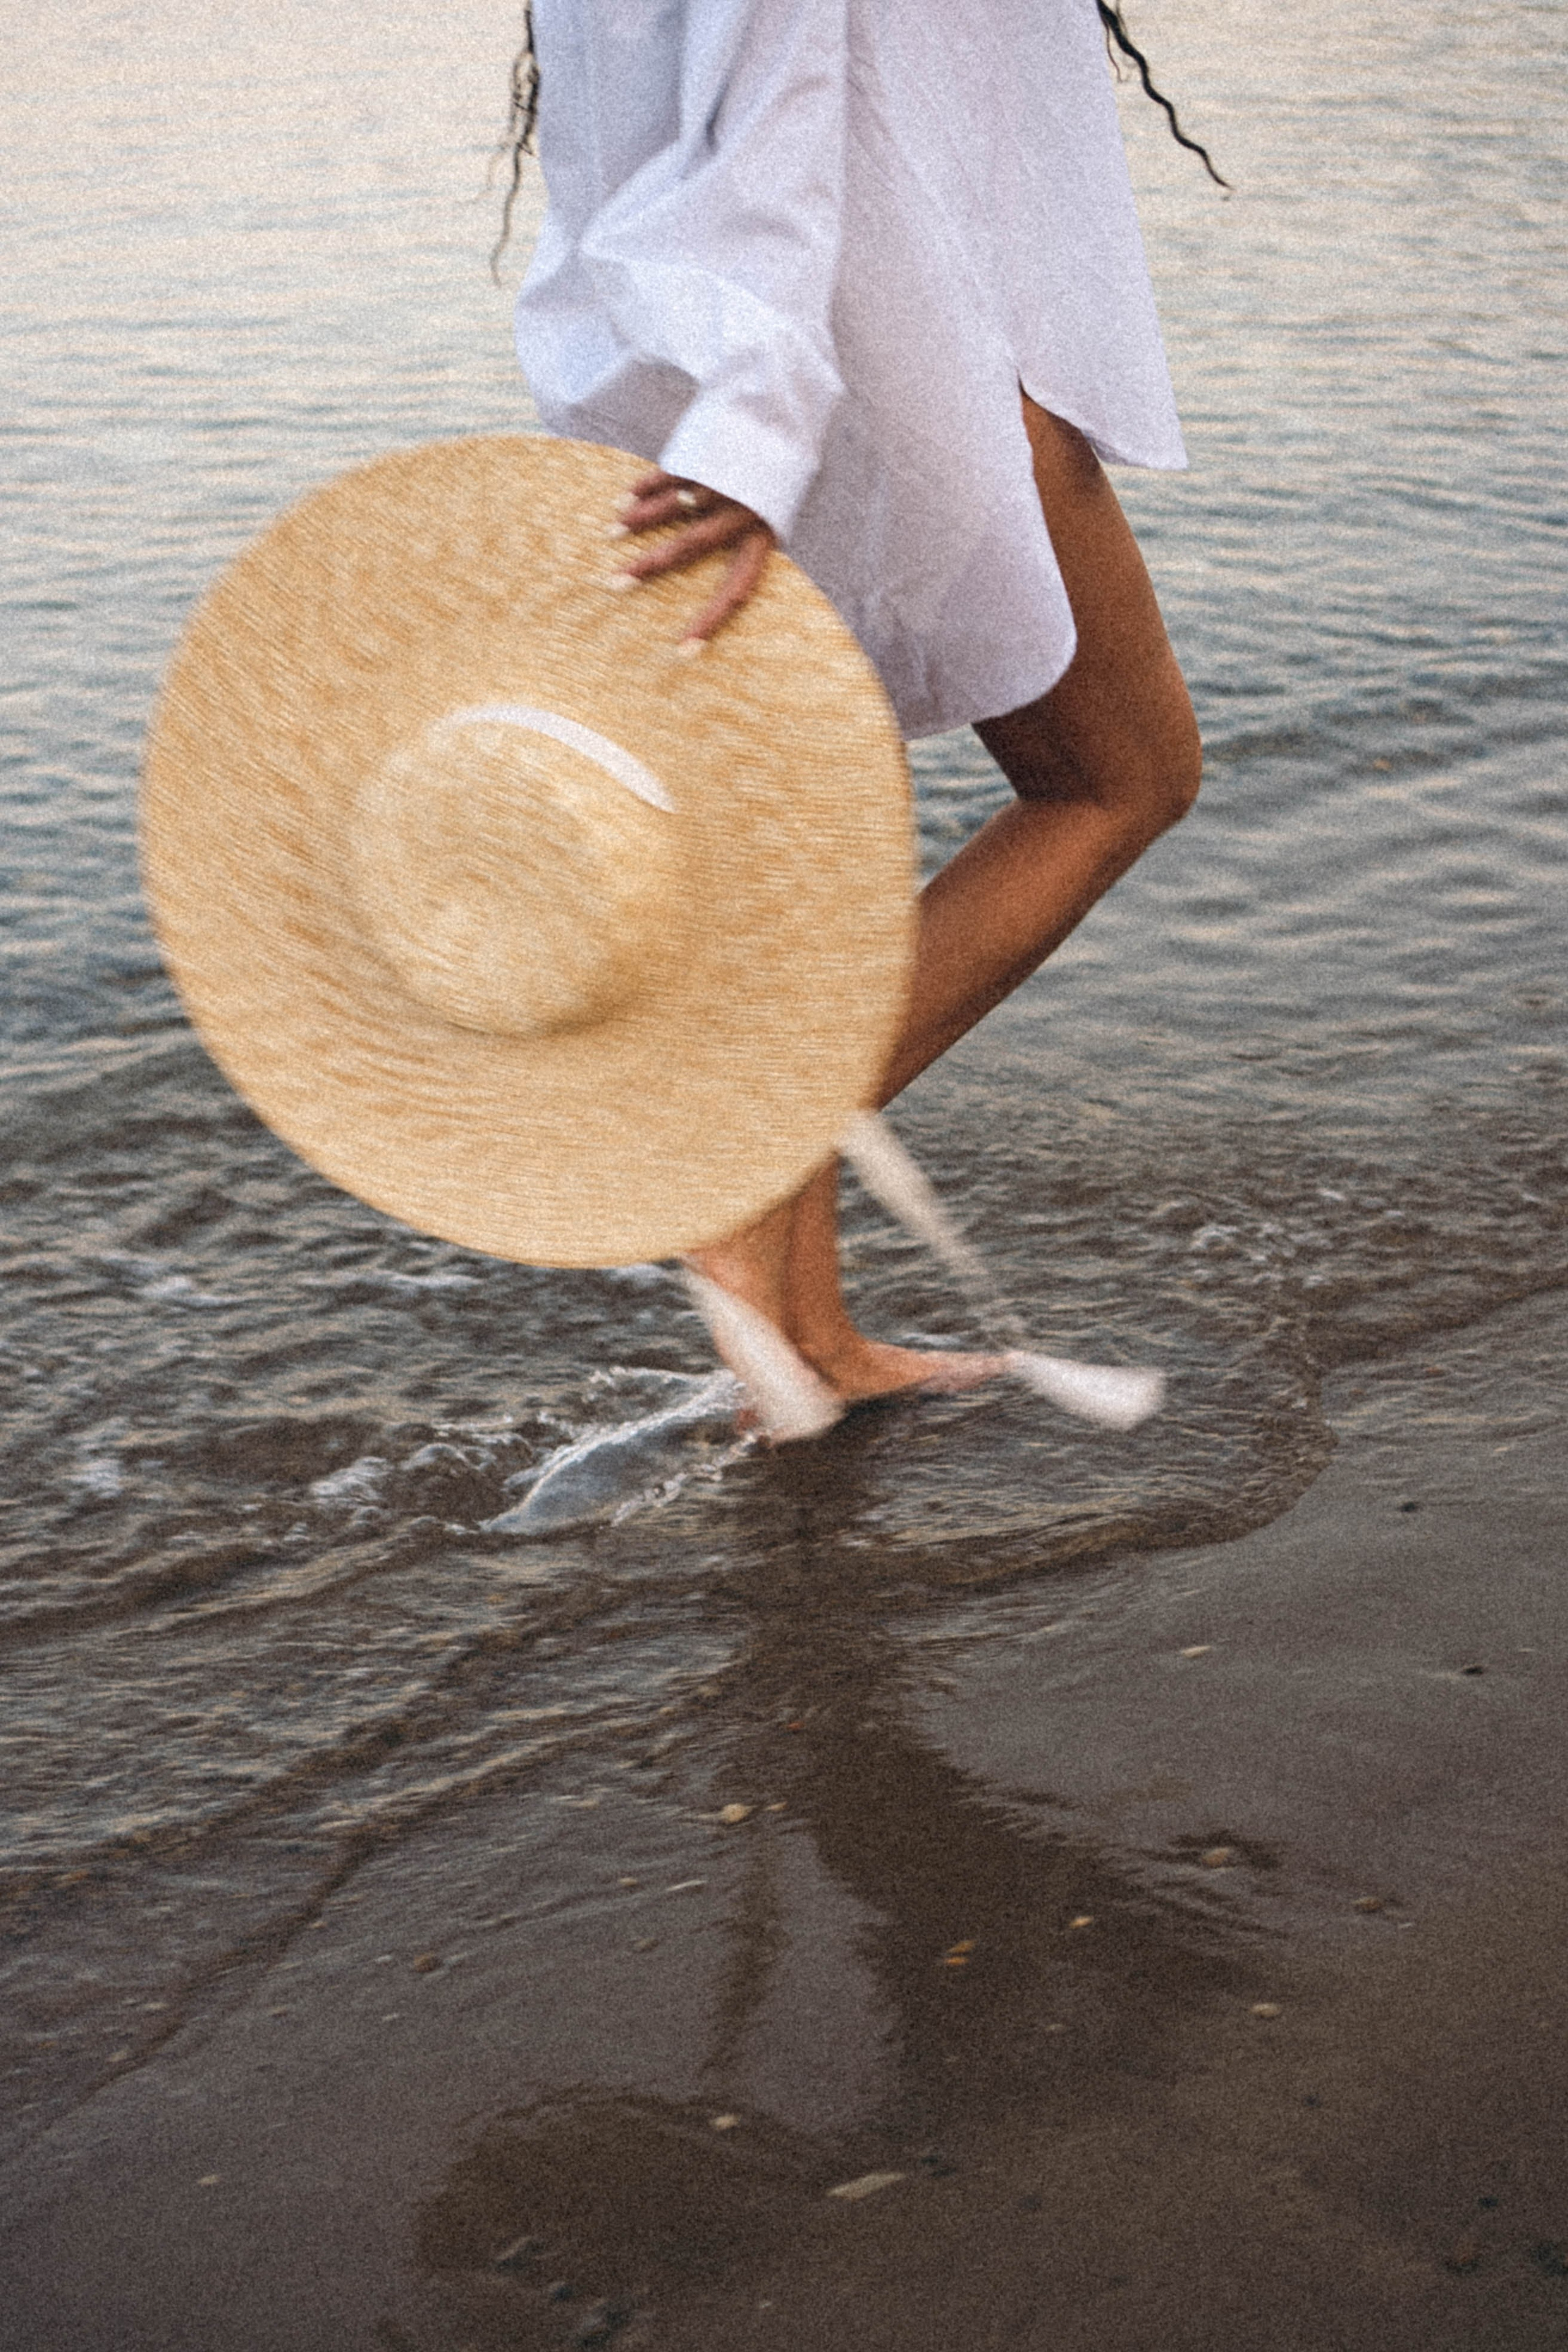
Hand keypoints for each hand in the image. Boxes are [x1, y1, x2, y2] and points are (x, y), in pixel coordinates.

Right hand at [609, 469, 775, 649]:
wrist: (784, 410)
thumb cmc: (771, 477)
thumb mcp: (771, 512)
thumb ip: (745, 542)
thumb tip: (718, 584)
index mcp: (762, 537)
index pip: (736, 590)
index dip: (710, 623)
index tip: (682, 652)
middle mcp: (742, 512)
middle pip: (689, 548)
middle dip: (649, 567)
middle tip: (614, 584)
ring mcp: (722, 481)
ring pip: (674, 507)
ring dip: (639, 521)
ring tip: (612, 533)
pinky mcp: (705, 451)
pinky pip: (669, 475)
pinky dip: (644, 488)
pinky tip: (624, 499)